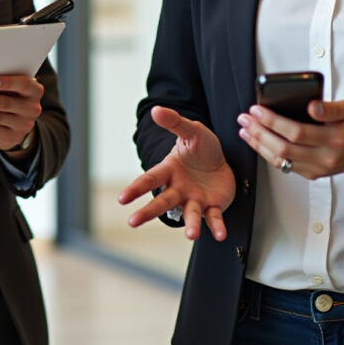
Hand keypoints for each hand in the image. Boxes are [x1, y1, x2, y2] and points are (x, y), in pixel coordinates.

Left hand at [0, 74, 43, 153]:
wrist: (18, 123)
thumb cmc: (12, 97)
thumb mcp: (13, 89)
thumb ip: (3, 83)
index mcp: (34, 90)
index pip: (23, 84)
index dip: (7, 82)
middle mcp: (32, 108)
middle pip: (6, 103)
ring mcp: (24, 124)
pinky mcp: (14, 136)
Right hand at [118, 106, 235, 240]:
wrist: (221, 160)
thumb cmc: (201, 148)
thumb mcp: (191, 131)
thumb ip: (175, 122)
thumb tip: (156, 110)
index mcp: (169, 171)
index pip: (149, 179)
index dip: (135, 188)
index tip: (122, 199)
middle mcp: (178, 188)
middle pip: (162, 201)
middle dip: (148, 212)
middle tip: (133, 222)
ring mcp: (194, 199)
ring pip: (190, 214)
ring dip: (190, 225)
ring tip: (191, 234)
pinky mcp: (212, 206)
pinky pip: (214, 217)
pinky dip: (217, 227)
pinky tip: (220, 235)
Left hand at [237, 99, 343, 178]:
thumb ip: (332, 108)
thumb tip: (312, 107)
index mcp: (336, 139)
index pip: (297, 132)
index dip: (273, 121)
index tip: (258, 109)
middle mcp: (326, 157)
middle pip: (284, 148)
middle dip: (259, 132)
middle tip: (245, 118)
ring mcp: (319, 169)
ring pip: (281, 160)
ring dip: (259, 145)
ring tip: (245, 130)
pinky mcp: (314, 174)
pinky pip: (286, 167)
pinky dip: (268, 154)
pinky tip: (258, 142)